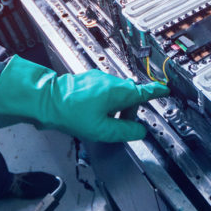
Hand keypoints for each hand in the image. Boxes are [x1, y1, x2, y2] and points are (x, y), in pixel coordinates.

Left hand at [0, 55, 170, 141]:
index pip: (144, 92)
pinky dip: (104, 103)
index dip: (157, 92)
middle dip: (128, 111)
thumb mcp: (102, 130)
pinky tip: (91, 113)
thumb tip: (139, 131)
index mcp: (118, 92)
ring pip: (116, 95)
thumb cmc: (70, 112)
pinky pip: (104, 92)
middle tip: (118, 126)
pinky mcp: (88, 81)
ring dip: (115, 108)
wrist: (44, 100)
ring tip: (100, 121)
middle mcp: (111, 81)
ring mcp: (98, 79)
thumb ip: (124, 131)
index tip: (165, 91)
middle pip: (130, 96)